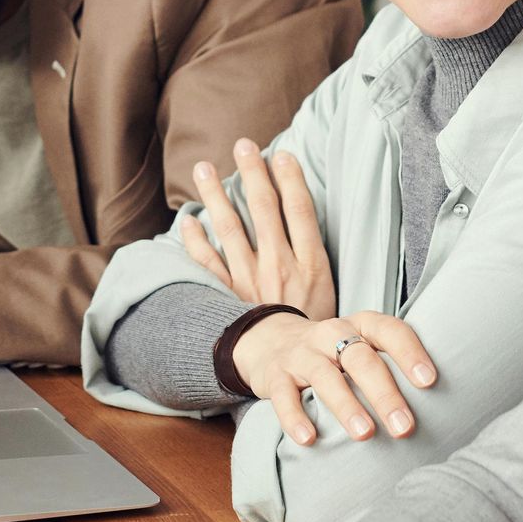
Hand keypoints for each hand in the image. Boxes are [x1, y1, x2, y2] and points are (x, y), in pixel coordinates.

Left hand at [181, 141, 335, 320]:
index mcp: (311, 265)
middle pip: (265, 209)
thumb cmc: (320, 338)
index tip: (282, 153)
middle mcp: (279, 266)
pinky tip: (188, 220)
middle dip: (253, 174)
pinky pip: (207, 263)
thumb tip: (309, 230)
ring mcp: (250, 281)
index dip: (291, 179)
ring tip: (203, 169)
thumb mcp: (334, 299)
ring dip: (216, 196)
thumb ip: (319, 265)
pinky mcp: (229, 298)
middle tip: (242, 145)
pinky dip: (195, 240)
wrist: (298, 376)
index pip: (300, 210)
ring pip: (231, 228)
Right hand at [231, 309, 434, 446]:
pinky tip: (309, 439)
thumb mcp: (361, 348)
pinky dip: (295, 417)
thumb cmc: (334, 354)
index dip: (409, 353)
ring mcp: (301, 354)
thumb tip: (443, 407)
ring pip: (324, 377)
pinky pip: (283, 395)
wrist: (271, 342)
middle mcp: (331, 334)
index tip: (429, 382)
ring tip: (365, 435)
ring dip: (346, 406)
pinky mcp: (274, 375)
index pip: (390, 331)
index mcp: (361, 326)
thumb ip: (390, 365)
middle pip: (361, 359)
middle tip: (405, 427)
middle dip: (384, 393)